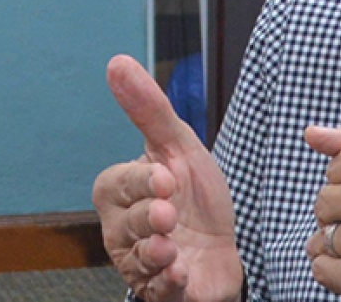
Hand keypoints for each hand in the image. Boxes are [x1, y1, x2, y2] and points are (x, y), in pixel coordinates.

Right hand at [92, 55, 243, 301]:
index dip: (141, 181)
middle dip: (147, 218)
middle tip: (168, 214)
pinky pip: (156, 290)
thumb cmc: (196, 195)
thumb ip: (149, 109)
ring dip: (155, 252)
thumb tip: (117, 61)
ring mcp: (141, 264)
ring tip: (172, 248)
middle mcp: (123, 231)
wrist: (224, 247)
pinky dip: (167, 282)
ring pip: (136, 260)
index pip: (117, 185)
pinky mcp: (164, 290)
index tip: (168, 177)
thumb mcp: (179, 147)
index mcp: (122, 194)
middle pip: (124, 225)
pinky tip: (180, 273)